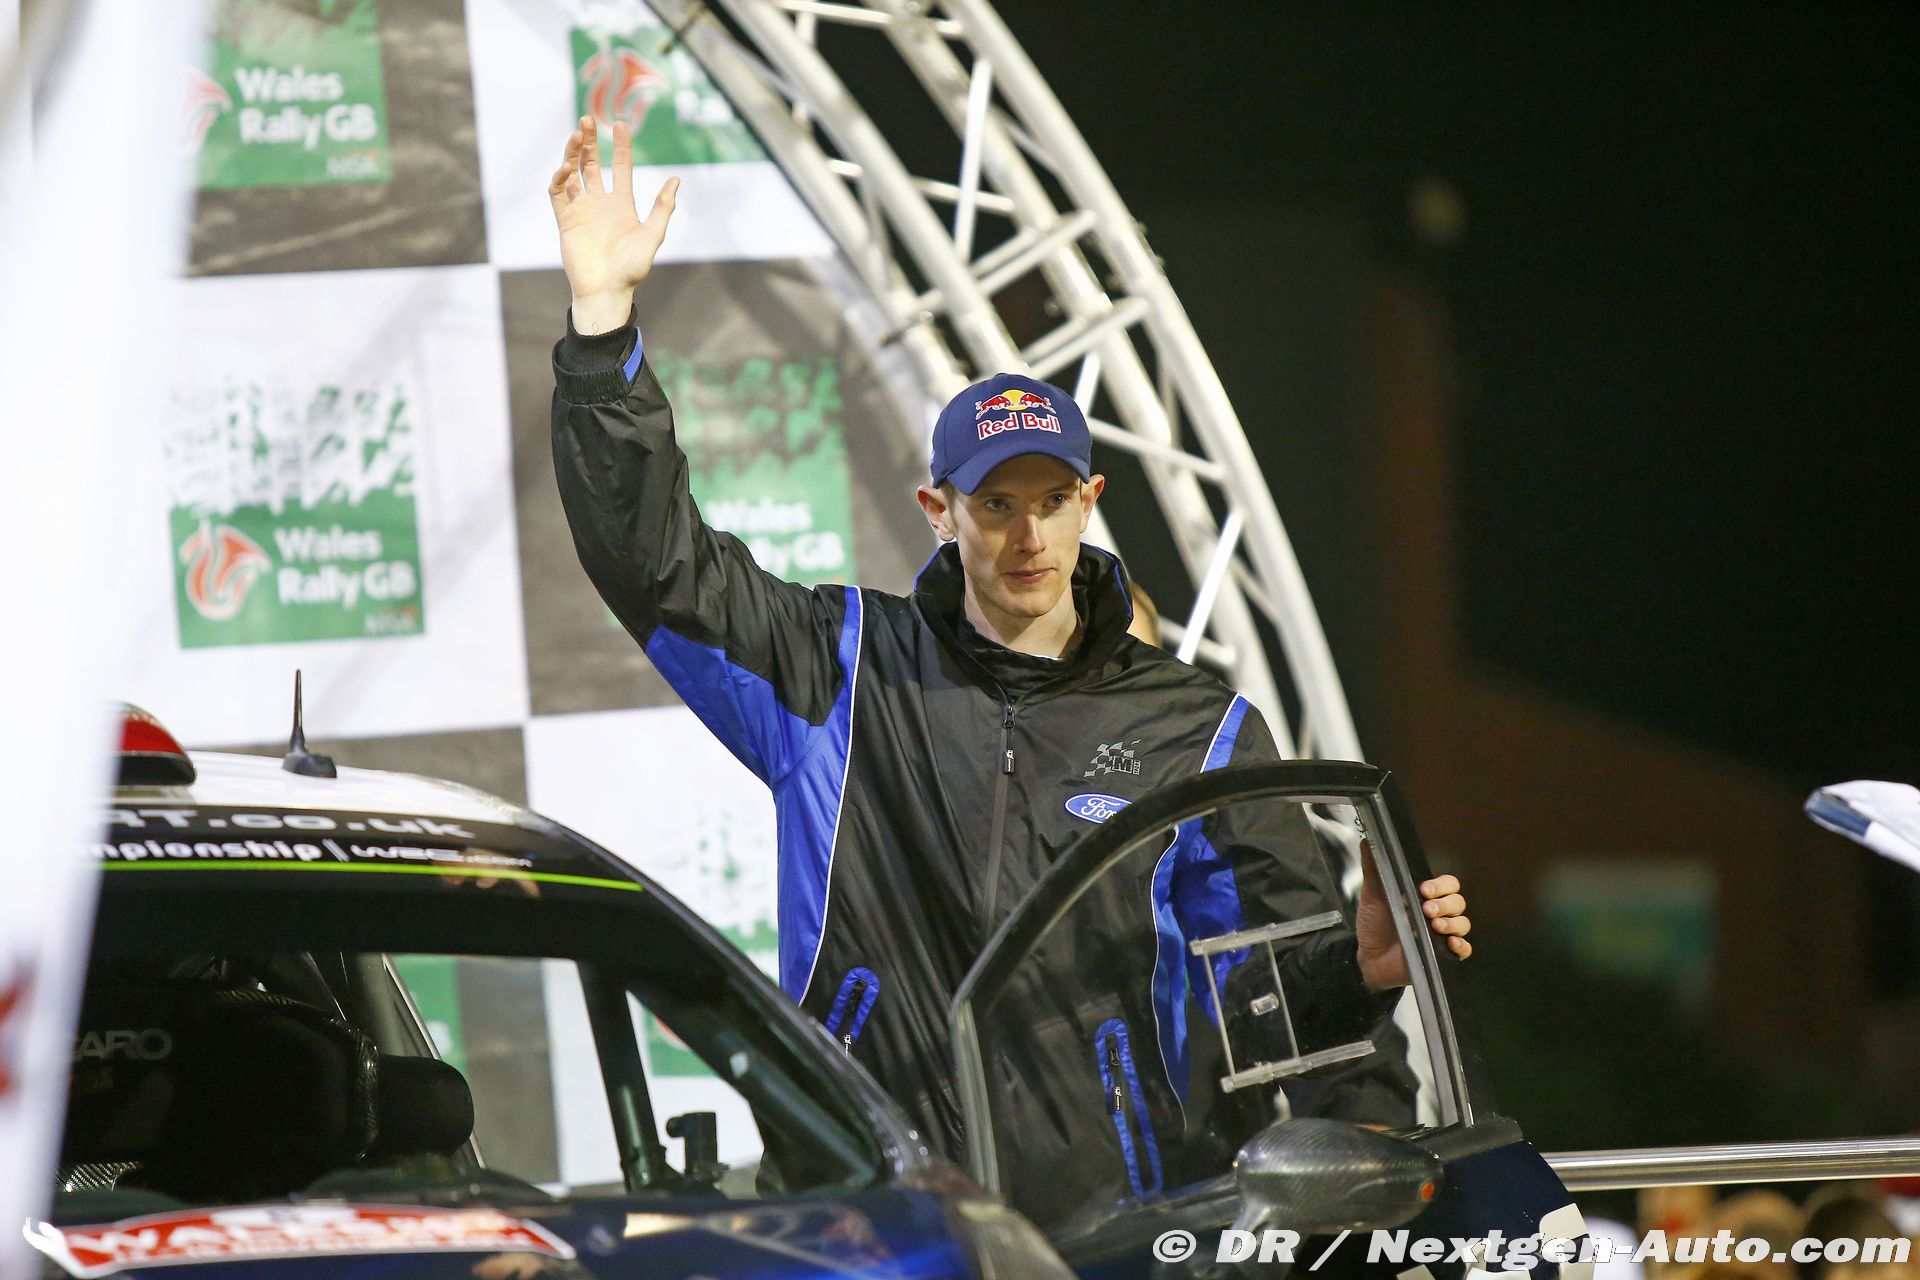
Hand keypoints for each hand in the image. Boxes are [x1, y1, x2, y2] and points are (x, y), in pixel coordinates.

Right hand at [547, 116, 677, 333]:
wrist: (607, 290)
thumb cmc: (631, 268)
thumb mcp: (652, 235)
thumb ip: (663, 208)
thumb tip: (676, 180)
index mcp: (621, 204)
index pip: (620, 167)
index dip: (621, 146)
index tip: (620, 125)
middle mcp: (600, 203)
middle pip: (592, 164)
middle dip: (589, 142)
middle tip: (586, 120)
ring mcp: (581, 210)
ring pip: (573, 173)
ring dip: (572, 154)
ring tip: (576, 136)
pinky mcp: (565, 220)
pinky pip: (558, 194)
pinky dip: (559, 179)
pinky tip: (565, 168)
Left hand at [1355, 842, 1471, 989]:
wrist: (1368, 958)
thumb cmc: (1373, 924)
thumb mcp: (1371, 895)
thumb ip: (1373, 869)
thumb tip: (1368, 840)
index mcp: (1424, 896)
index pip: (1447, 883)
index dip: (1440, 884)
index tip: (1424, 889)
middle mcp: (1438, 913)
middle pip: (1458, 901)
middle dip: (1445, 904)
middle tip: (1427, 909)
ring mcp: (1442, 935)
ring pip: (1463, 923)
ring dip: (1452, 923)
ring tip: (1434, 925)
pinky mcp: (1443, 956)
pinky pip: (1464, 950)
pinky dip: (1461, 946)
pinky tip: (1451, 944)